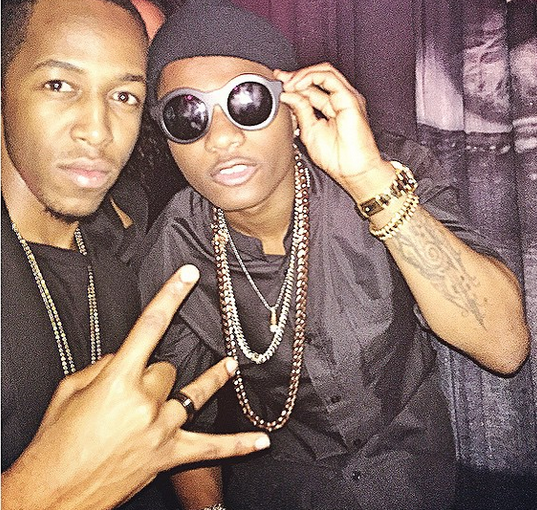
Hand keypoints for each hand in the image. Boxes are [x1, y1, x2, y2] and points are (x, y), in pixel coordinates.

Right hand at [2, 265, 269, 509]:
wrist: (50, 497)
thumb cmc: (53, 445)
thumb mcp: (68, 392)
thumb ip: (101, 367)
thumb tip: (123, 357)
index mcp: (116, 381)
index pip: (150, 326)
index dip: (171, 295)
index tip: (188, 275)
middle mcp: (144, 403)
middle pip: (166, 369)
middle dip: (151, 375)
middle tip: (130, 394)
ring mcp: (160, 430)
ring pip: (192, 394)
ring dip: (208, 380)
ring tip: (228, 366)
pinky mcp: (169, 457)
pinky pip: (211, 448)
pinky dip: (238, 445)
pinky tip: (261, 440)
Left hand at [275, 63, 394, 200]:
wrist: (353, 171)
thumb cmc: (336, 158)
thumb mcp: (309, 130)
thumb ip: (301, 110)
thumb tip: (287, 94)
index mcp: (331, 106)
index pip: (312, 87)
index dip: (293, 82)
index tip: (277, 82)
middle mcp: (340, 99)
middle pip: (318, 76)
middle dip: (296, 75)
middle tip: (280, 80)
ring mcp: (346, 97)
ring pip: (324, 71)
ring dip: (302, 75)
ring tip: (287, 83)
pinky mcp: (350, 98)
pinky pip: (329, 78)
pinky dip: (311, 77)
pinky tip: (298, 85)